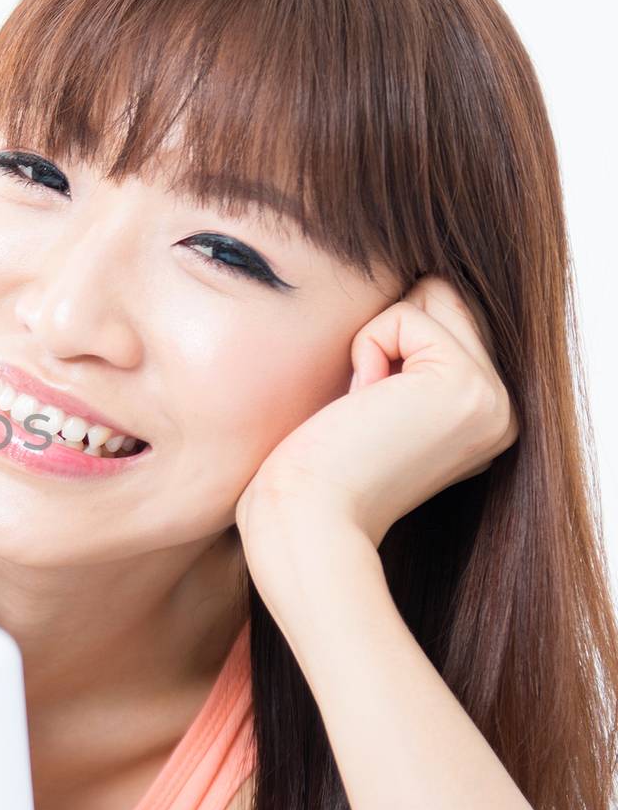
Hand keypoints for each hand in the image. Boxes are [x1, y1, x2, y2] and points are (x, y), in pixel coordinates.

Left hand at [235, 274, 519, 553]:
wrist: (308, 519)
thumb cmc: (317, 468)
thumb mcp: (377, 405)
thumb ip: (409, 358)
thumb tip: (418, 289)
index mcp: (482, 417)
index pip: (443, 319)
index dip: (385, 345)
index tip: (366, 415)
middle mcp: (501, 410)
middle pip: (441, 297)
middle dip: (384, 336)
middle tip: (363, 409)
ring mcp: (493, 399)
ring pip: (429, 295)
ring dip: (375, 341)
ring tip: (365, 408)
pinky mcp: (466, 386)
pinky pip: (404, 315)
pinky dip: (367, 348)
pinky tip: (363, 405)